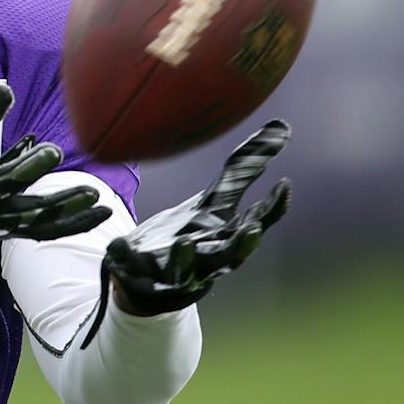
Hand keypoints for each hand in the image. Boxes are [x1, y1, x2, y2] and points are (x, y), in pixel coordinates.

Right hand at [0, 38, 111, 266]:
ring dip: (63, 204)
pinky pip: (44, 229)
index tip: (4, 90)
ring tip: (92, 193)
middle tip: (53, 152)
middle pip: (5, 182)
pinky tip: (101, 212)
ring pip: (31, 212)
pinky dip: (74, 223)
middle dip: (28, 169)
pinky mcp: (5, 229)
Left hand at [103, 120, 290, 317]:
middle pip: (232, 256)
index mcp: (226, 238)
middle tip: (253, 228)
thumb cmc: (190, 234)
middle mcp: (207, 259)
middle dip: (243, 245)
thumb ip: (243, 171)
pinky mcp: (141, 276)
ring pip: (186, 270)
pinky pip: (133, 269)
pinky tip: (120, 244)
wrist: (148, 275)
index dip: (273, 207)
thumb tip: (281, 128)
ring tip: (184, 242)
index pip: (257, 223)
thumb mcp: (215, 201)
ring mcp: (175, 272)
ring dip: (186, 257)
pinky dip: (127, 257)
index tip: (283, 184)